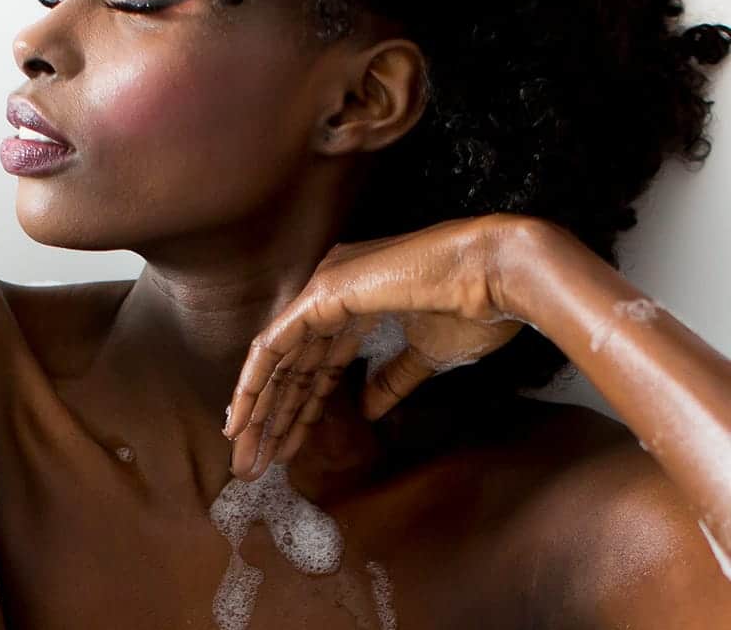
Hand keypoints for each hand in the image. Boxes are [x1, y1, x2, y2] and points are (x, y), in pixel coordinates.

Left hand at [223, 213, 533, 479]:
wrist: (496, 274)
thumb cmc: (474, 309)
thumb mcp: (427, 355)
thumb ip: (391, 379)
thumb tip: (368, 408)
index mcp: (359, 304)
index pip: (318, 365)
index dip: (301, 409)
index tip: (287, 449)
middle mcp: (333, 293)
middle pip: (293, 367)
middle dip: (274, 418)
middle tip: (253, 464)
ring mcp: (325, 289)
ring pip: (279, 359)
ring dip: (260, 409)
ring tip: (245, 456)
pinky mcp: (322, 293)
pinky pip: (276, 343)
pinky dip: (257, 380)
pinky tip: (244, 416)